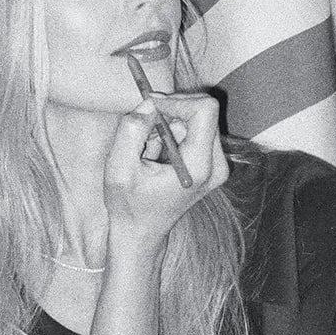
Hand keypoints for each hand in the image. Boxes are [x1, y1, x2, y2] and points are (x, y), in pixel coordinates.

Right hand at [103, 88, 227, 249]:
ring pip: (196, 119)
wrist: (141, 233)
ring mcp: (216, 165)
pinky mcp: (210, 164)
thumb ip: (131, 131)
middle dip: (170, 112)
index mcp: (199, 166)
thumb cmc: (129, 206)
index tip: (151, 108)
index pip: (205, 110)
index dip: (176, 101)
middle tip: (142, 128)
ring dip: (167, 124)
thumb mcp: (119, 169)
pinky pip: (194, 130)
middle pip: (203, 111)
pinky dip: (172, 133)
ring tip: (147, 150)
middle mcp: (216, 164)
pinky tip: (156, 155)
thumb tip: (148, 103)